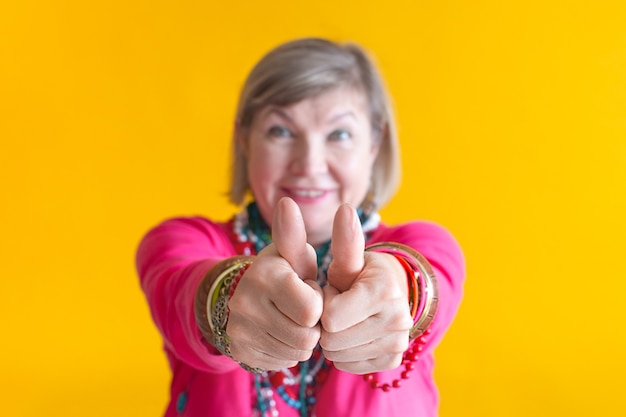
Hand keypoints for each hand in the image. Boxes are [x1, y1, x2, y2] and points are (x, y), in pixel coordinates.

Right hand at [226, 197, 322, 369]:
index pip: (312, 310)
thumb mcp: (294, 254)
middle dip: (312, 325)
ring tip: (291, 319)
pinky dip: (288, 351)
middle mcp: (245, 302)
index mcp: (264, 274)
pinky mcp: (239, 350)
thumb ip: (295, 234)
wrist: (246, 295)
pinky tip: (280, 332)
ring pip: (296, 352)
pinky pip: (282, 363)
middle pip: (307, 336)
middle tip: (301, 308)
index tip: (307, 290)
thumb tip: (286, 201)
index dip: (317, 302)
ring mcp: (239, 329)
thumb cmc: (285, 273)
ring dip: (303, 339)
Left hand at [320, 204, 413, 373]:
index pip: (330, 318)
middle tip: (339, 307)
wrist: (391, 293)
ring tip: (346, 319)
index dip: (324, 304)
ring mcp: (398, 343)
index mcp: (384, 292)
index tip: (333, 292)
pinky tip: (353, 334)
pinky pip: (348, 366)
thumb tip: (344, 208)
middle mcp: (398, 320)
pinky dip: (344, 353)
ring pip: (338, 355)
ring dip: (334, 339)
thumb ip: (344, 240)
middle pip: (333, 340)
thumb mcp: (349, 259)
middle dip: (328, 324)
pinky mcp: (393, 360)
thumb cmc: (361, 274)